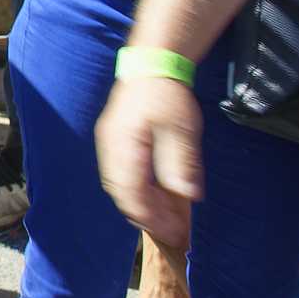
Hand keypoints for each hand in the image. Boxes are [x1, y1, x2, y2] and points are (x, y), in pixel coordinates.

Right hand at [95, 71, 203, 247]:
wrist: (152, 64)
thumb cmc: (167, 94)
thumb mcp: (181, 129)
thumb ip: (181, 162)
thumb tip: (187, 196)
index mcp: (123, 147)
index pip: (131, 193)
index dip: (151, 217)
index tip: (173, 233)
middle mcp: (111, 149)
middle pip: (123, 194)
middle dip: (147, 217)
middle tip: (173, 233)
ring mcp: (111, 145)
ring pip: (121, 186)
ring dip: (144, 206)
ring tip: (167, 220)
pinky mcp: (117, 142)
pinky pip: (124, 175)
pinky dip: (140, 192)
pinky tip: (159, 197)